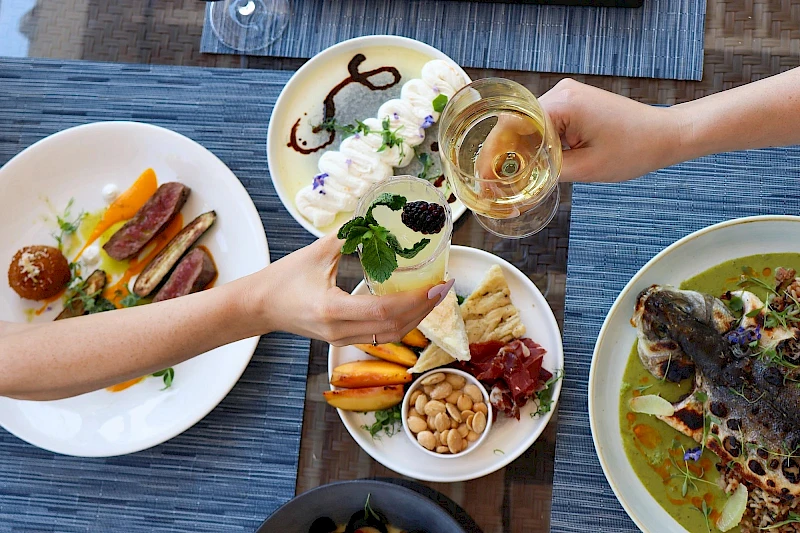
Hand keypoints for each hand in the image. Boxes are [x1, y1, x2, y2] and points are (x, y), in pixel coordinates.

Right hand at [244, 233, 452, 345]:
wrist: (259, 307)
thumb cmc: (283, 279)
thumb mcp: (316, 253)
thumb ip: (348, 235)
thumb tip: (375, 217)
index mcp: (333, 309)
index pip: (385, 309)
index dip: (417, 299)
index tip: (439, 284)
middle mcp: (340, 330)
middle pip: (395, 326)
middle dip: (425, 308)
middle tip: (445, 287)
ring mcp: (341, 339)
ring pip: (391, 335)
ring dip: (417, 318)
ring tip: (434, 296)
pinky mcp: (342, 340)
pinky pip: (380, 336)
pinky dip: (401, 322)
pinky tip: (412, 306)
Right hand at [475, 79, 681, 183]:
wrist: (665, 135)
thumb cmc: (634, 149)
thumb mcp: (586, 168)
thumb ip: (547, 171)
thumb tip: (519, 180)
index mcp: (562, 103)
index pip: (512, 126)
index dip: (494, 153)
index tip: (485, 176)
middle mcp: (561, 92)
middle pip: (516, 124)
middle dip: (503, 153)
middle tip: (493, 182)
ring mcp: (567, 96)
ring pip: (528, 125)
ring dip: (520, 150)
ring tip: (511, 178)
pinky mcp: (573, 104)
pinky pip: (544, 124)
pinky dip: (536, 144)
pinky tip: (532, 164)